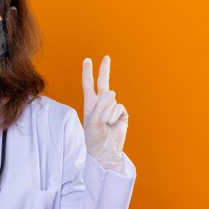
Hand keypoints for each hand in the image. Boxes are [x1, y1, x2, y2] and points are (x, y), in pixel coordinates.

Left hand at [81, 55, 128, 171]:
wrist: (105, 151)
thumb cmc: (94, 137)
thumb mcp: (93, 121)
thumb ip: (101, 105)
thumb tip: (112, 91)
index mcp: (90, 104)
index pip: (88, 85)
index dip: (87, 73)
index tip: (87, 60)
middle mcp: (101, 104)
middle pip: (103, 83)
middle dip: (104, 70)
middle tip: (106, 57)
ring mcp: (112, 108)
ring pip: (111, 101)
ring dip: (106, 113)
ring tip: (104, 124)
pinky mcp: (122, 114)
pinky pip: (118, 108)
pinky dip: (114, 116)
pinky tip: (112, 125)